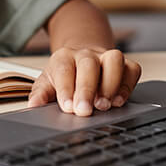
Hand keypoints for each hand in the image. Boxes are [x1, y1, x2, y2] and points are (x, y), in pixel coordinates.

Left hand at [27, 46, 141, 115]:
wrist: (81, 57)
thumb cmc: (64, 75)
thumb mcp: (47, 83)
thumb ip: (40, 95)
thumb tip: (33, 106)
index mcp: (63, 57)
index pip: (64, 70)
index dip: (66, 89)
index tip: (68, 108)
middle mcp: (86, 54)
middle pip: (89, 65)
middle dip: (87, 89)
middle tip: (85, 111)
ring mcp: (107, 57)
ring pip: (114, 61)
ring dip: (110, 84)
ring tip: (103, 106)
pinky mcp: (125, 64)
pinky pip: (132, 69)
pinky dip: (127, 85)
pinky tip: (119, 101)